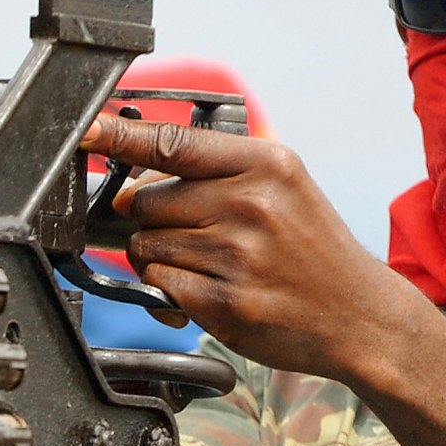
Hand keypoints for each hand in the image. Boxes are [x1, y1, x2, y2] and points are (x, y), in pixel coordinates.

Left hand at [87, 116, 437, 384]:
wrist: (360, 315)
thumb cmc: (311, 248)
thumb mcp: (282, 186)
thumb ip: (212, 174)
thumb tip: (129, 186)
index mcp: (266, 165)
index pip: (172, 143)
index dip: (118, 137)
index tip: (85, 130)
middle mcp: (251, 205)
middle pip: (145, 200)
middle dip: (155, 217)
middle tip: (197, 231)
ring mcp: (237, 256)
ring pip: (145, 245)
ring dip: (162, 255)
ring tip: (213, 263)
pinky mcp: (224, 303)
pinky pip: (157, 283)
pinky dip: (170, 289)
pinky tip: (211, 288)